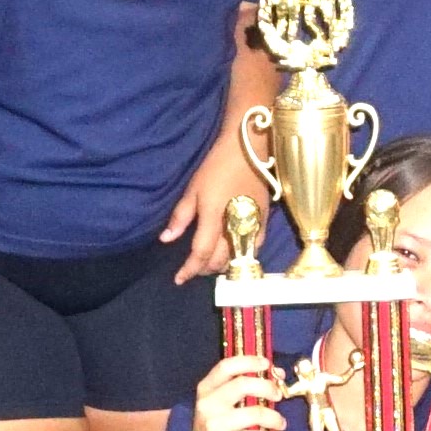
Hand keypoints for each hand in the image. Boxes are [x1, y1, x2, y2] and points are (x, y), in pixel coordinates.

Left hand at [162, 120, 269, 285]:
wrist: (247, 151)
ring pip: (237, 259)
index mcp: (214, 218)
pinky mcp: (264, 222)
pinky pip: (254, 249)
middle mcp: (234, 227)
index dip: (189, 269)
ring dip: (222, 265)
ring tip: (210, 263)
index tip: (179, 279)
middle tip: (193, 268)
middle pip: (220, 261)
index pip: (201, 254)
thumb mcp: (193, 189)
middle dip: (204, 268)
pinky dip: (242, 257)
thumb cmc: (216, 167)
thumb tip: (166, 239)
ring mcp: (252, 226)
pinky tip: (234, 255)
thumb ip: (181, 217)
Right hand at [186, 350, 291, 430]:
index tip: (268, 364)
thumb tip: (277, 374)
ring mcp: (213, 424)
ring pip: (255, 413)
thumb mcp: (222, 406)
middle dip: (267, 387)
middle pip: (243, 385)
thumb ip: (245, 388)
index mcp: (206, 389)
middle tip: (279, 396)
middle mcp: (207, 403)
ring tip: (280, 424)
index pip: (227, 366)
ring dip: (275, 418)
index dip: (249, 361)